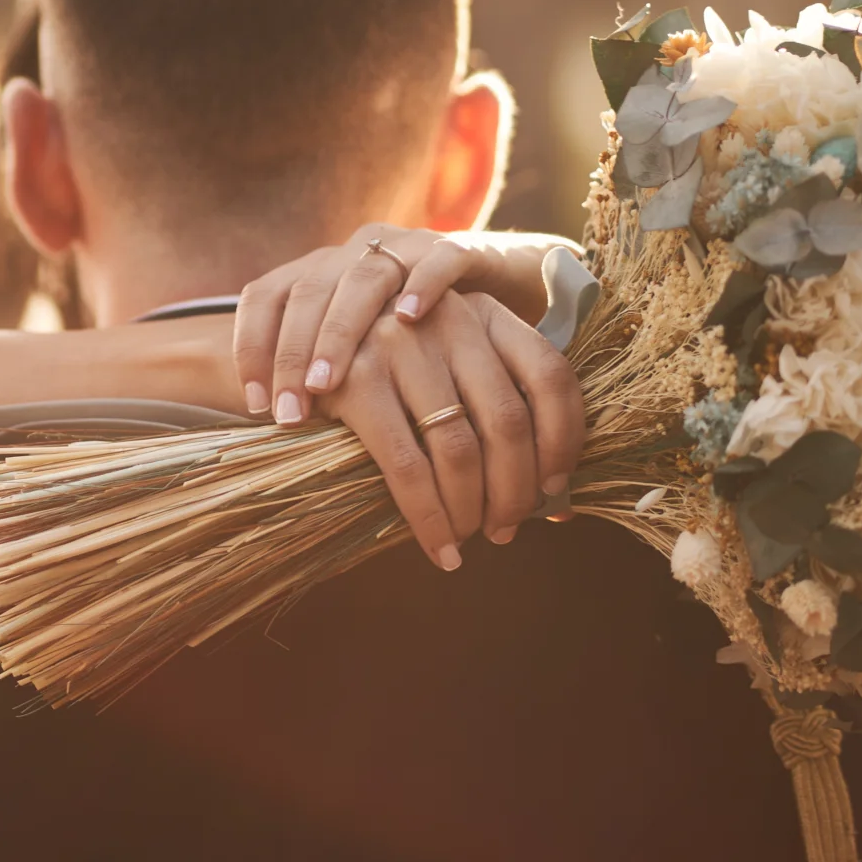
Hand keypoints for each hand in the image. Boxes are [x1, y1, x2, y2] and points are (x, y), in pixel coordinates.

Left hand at [232, 224, 567, 421]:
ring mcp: (407, 247)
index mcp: (325, 272)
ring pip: (362, 276)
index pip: (268, 295)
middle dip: (291, 353)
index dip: (252, 344)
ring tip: (325, 382)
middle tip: (287, 414)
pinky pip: (439, 260)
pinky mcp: (460, 249)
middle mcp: (358, 253)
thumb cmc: (426, 335)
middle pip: (308, 290)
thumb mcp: (372, 354)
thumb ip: (334, 382)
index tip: (254, 404)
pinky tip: (407, 320)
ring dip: (339, 331)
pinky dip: (422, 286)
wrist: (506, 284)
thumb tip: (285, 441)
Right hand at [313, 291, 583, 569]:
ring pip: (461, 449)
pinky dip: (429, 518)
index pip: (550, 376)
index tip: (554, 489)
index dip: (564, 441)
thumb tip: (562, 507)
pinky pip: (407, 467)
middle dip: (514, 491)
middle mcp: (450, 318)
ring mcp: (401, 345)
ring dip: (472, 510)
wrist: (297, 358)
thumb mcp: (450, 368)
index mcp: (486, 312)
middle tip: (505, 529)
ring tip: (469, 539)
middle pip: (509, 420)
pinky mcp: (356, 380)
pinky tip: (439, 549)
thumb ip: (500, 410)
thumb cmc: (389, 379)